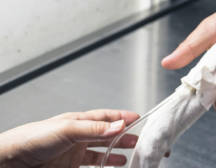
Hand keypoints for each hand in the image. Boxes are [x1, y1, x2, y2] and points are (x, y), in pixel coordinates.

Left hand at [0, 109, 139, 166]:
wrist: (9, 162)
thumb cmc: (32, 139)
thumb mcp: (67, 130)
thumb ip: (95, 129)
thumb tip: (120, 125)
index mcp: (78, 121)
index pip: (106, 117)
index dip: (122, 117)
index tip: (139, 119)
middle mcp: (77, 136)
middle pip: (106, 135)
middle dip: (123, 137)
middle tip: (139, 141)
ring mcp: (73, 153)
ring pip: (100, 153)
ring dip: (114, 155)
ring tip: (128, 158)